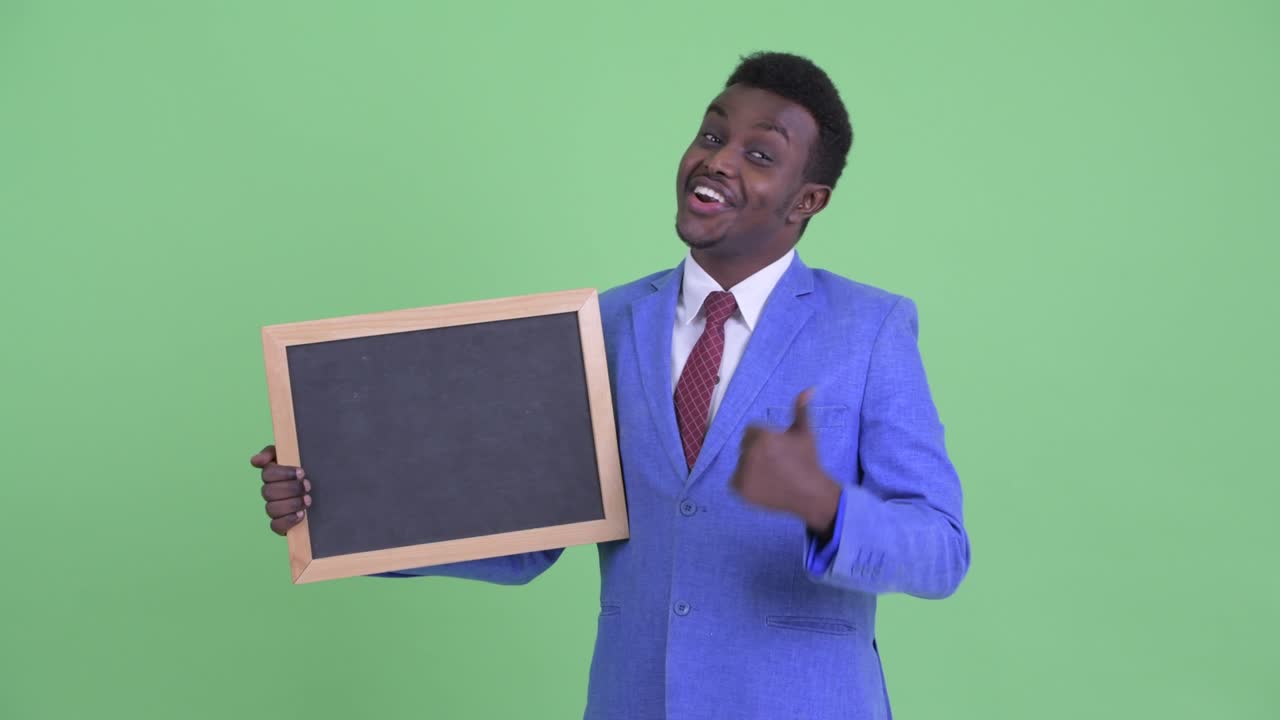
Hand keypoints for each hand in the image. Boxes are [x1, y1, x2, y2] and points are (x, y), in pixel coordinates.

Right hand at [250, 444, 310, 535]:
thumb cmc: (308, 471)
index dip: (283, 473)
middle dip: (291, 489)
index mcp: (272, 475)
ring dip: (291, 504)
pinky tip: (301, 514)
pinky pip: (275, 526)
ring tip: (308, 500)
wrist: (327, 491)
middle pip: (269, 492)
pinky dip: (287, 520)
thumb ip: (273, 453)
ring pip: (271, 509)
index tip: (301, 472)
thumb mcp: (295, 455)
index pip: (267, 474)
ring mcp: (274, 508)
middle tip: (308, 486)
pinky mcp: (281, 524)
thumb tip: (255, 460)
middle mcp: (270, 492)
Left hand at [730, 389, 841, 534]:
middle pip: (744, 446)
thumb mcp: (805, 433)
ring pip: (741, 463)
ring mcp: (743, 472)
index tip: (779, 450)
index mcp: (762, 436)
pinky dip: (746, 482)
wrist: (810, 494)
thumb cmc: (808, 460)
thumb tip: (808, 389)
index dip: (766, 439)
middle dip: (758, 452)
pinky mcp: (739, 488)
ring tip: (772, 475)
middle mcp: (749, 452)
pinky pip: (736, 480)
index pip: (751, 431)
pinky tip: (764, 485)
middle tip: (777, 464)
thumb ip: (801, 410)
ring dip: (751, 466)